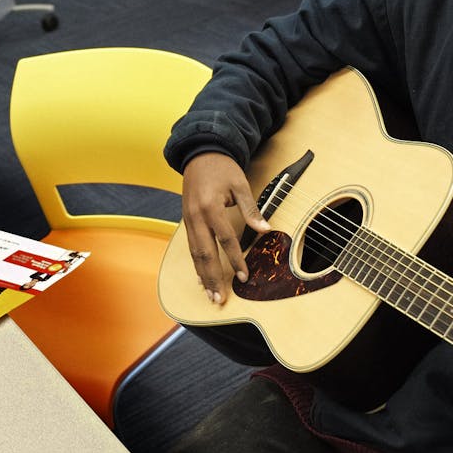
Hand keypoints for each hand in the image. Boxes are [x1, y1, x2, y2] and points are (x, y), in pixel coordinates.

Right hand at [180, 153, 268, 304]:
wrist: (200, 153)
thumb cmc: (222, 168)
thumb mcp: (240, 185)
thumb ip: (252, 210)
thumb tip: (266, 229)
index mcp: (211, 207)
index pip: (225, 240)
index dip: (235, 260)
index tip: (244, 277)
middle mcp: (196, 216)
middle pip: (204, 254)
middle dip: (212, 278)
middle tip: (219, 299)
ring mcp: (188, 219)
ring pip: (194, 254)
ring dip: (203, 276)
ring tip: (210, 294)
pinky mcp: (186, 220)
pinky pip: (191, 247)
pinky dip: (196, 264)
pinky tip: (201, 277)